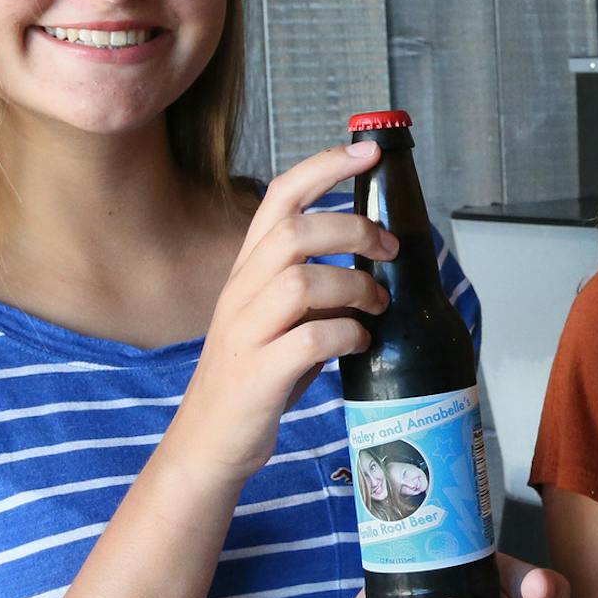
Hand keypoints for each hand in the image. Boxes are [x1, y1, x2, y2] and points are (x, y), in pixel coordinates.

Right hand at [163, 142, 393, 487]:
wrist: (209, 445)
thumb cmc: (256, 377)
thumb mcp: (282, 320)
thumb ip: (317, 288)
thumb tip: (376, 266)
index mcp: (247, 272)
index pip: (278, 198)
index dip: (323, 167)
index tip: (366, 152)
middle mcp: (240, 293)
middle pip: (292, 232)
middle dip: (351, 229)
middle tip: (389, 250)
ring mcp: (245, 334)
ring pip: (301, 282)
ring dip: (355, 286)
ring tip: (377, 305)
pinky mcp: (257, 375)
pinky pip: (309, 339)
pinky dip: (347, 334)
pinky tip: (358, 342)